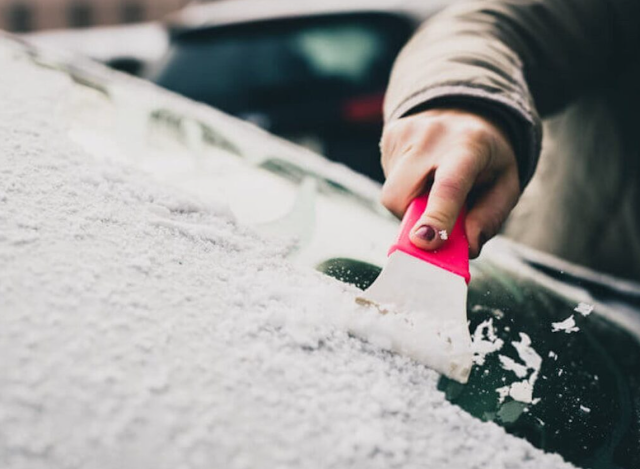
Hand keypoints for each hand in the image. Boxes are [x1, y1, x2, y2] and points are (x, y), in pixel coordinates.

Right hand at [380, 108, 519, 257]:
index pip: (448, 185)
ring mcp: (406, 132)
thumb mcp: (505, 185)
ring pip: (392, 194)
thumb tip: (466, 248)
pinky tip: (422, 176)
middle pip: (401, 194)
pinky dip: (404, 191)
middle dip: (412, 221)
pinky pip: (389, 181)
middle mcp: (433, 134)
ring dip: (410, 207)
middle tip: (434, 224)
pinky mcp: (390, 135)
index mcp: (470, 145)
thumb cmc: (487, 156)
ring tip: (432, 190)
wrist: (468, 111)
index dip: (436, 217)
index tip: (425, 242)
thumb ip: (490, 218)